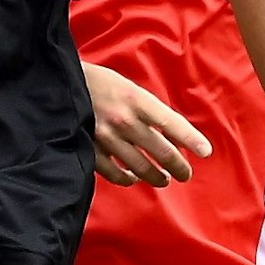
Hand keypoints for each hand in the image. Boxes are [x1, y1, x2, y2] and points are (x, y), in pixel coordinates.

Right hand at [82, 62, 211, 187]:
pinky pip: (115, 174)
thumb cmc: (100, 84)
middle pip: (161, 151)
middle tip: (186, 174)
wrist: (59, 85)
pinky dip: (128, 180)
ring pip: (142, 168)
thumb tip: (173, 134)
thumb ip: (148, 109)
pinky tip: (134, 179)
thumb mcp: (127, 87)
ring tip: (164, 179)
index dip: (191, 139)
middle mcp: (124, 120)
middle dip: (179, 167)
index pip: (171, 122)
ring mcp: (107, 138)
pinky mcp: (91, 151)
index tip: (205, 152)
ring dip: (157, 177)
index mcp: (135, 99)